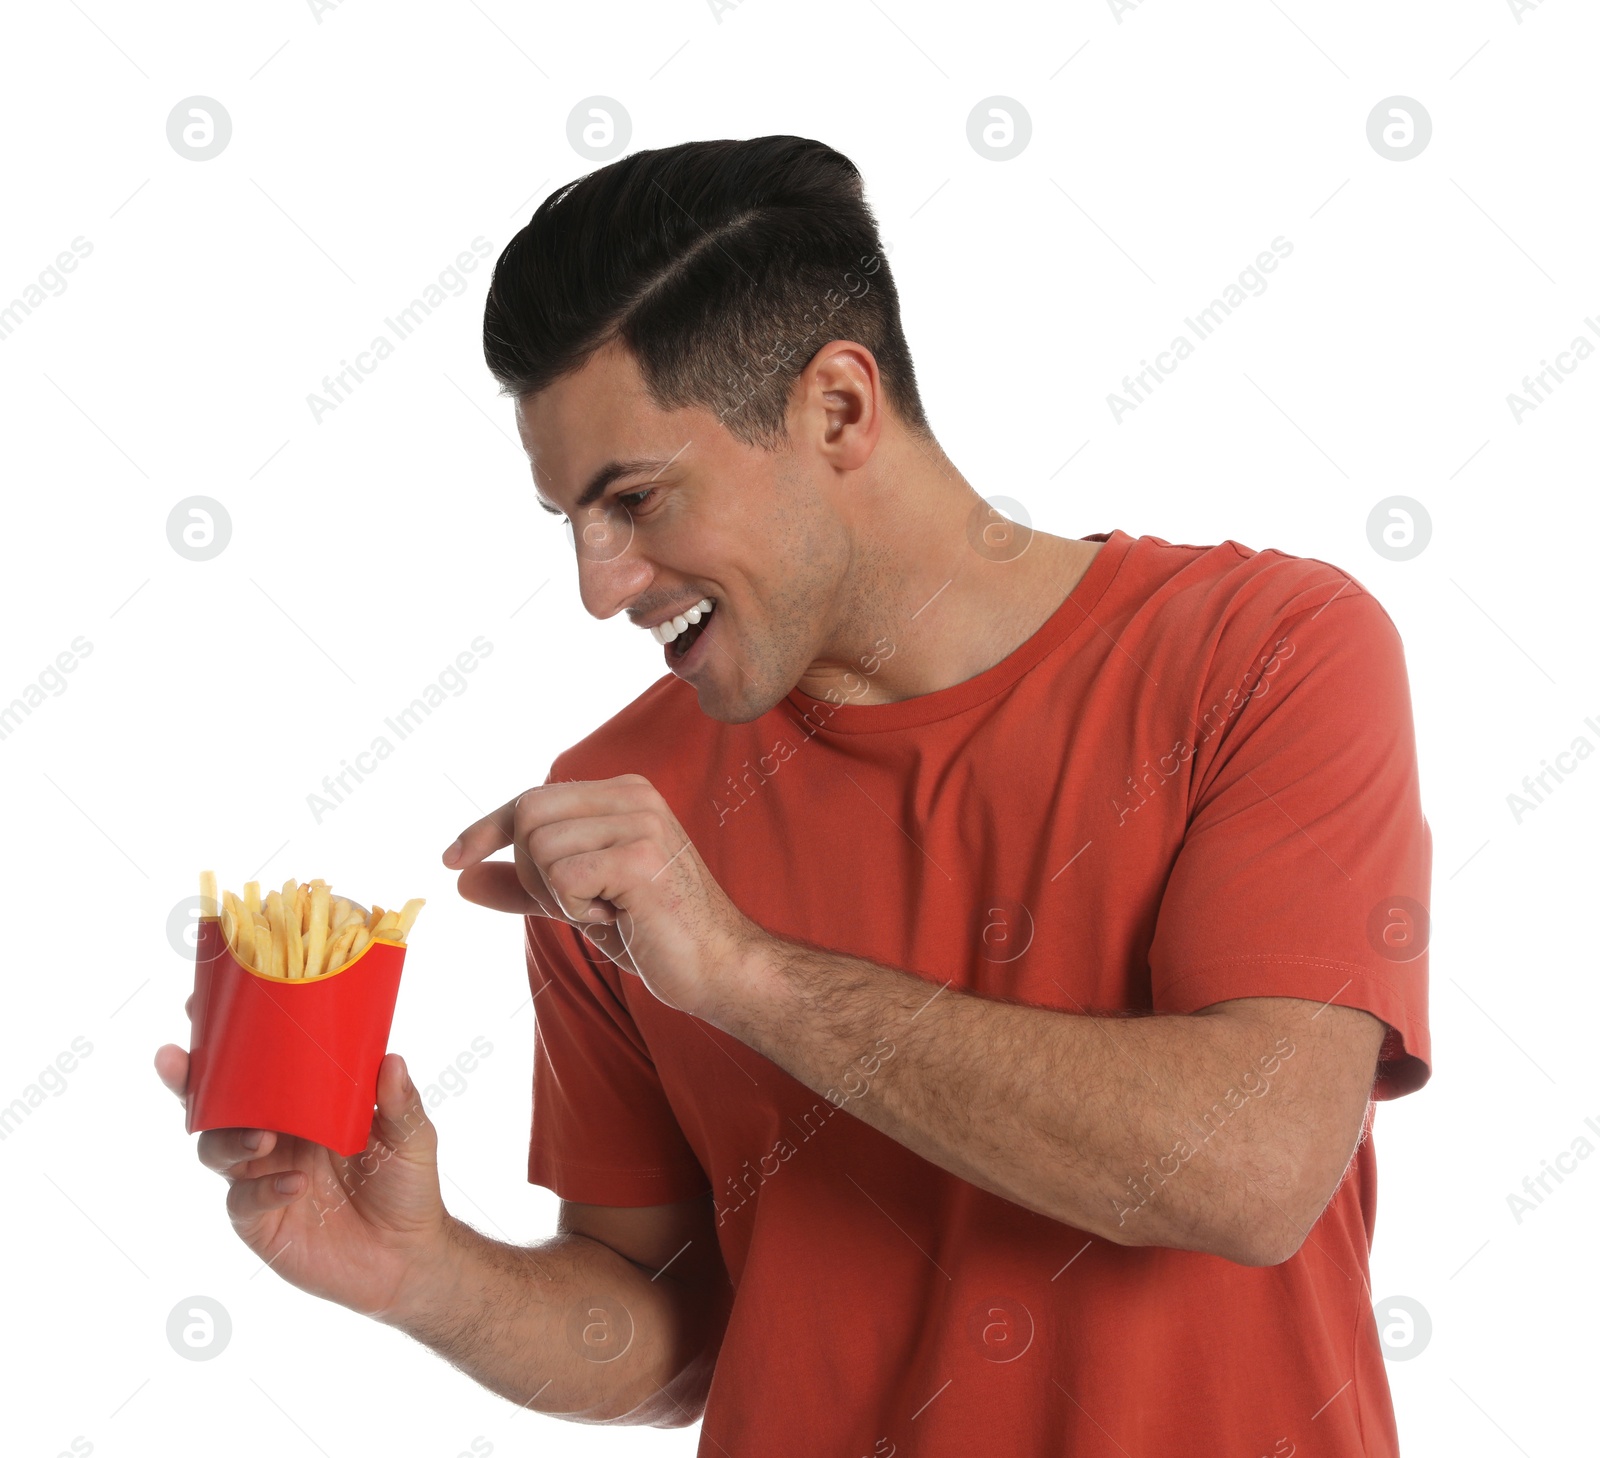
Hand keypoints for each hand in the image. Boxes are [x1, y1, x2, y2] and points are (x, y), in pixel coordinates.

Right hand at [154, 994, 454, 1326]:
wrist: (409, 1257)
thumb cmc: (407, 1185)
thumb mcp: (412, 1136)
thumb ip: (399, 1102)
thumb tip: (392, 1058)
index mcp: (302, 1105)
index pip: (257, 1069)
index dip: (226, 1042)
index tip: (200, 1006)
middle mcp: (274, 1137)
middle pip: (216, 1105)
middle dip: (192, 1081)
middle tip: (179, 1058)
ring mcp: (262, 1178)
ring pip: (217, 1149)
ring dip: (230, 1138)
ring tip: (262, 1138)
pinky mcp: (262, 1222)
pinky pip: (244, 1200)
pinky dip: (264, 1188)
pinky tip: (294, 1184)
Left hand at [442, 773, 768, 1019]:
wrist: (719, 967)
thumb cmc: (655, 933)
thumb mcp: (577, 902)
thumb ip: (524, 884)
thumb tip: (462, 877)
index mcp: (623, 793)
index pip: (531, 798)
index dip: (486, 828)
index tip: (452, 859)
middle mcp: (633, 795)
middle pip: (527, 814)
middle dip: (531, 872)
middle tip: (581, 904)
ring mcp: (640, 822)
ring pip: (539, 849)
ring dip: (558, 896)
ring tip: (609, 910)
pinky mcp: (639, 857)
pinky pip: (561, 878)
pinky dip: (575, 910)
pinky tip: (618, 917)